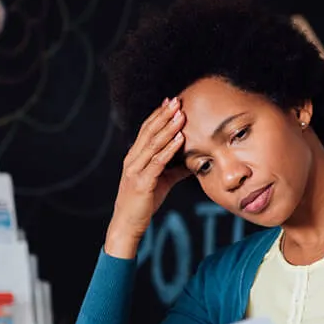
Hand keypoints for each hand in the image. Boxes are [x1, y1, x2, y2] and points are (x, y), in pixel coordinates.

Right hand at [105, 98, 189, 258]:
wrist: (128, 223)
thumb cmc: (144, 202)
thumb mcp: (163, 181)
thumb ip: (176, 169)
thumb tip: (195, 160)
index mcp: (135, 156)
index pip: (147, 129)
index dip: (159, 114)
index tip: (172, 101)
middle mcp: (132, 159)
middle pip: (149, 131)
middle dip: (164, 114)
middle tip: (177, 100)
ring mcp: (135, 170)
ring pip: (153, 143)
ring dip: (168, 127)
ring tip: (181, 114)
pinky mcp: (142, 182)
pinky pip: (157, 162)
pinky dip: (169, 149)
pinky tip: (180, 139)